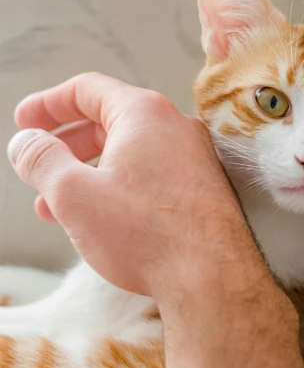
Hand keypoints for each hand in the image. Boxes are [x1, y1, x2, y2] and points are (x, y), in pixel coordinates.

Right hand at [7, 73, 259, 301]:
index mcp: (144, 113)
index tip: (24, 121)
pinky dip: (118, 186)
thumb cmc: (148, 234)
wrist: (214, 277)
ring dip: (88, 171)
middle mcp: (175, 127)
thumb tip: (25, 143)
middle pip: (109, 120)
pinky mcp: (203, 187)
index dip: (48, 103)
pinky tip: (98, 218)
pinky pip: (151, 174)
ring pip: (129, 152)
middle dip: (66, 143)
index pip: (87, 89)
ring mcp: (194, 157)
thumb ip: (42, 161)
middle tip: (37, 162)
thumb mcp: (75, 195)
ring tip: (54, 204)